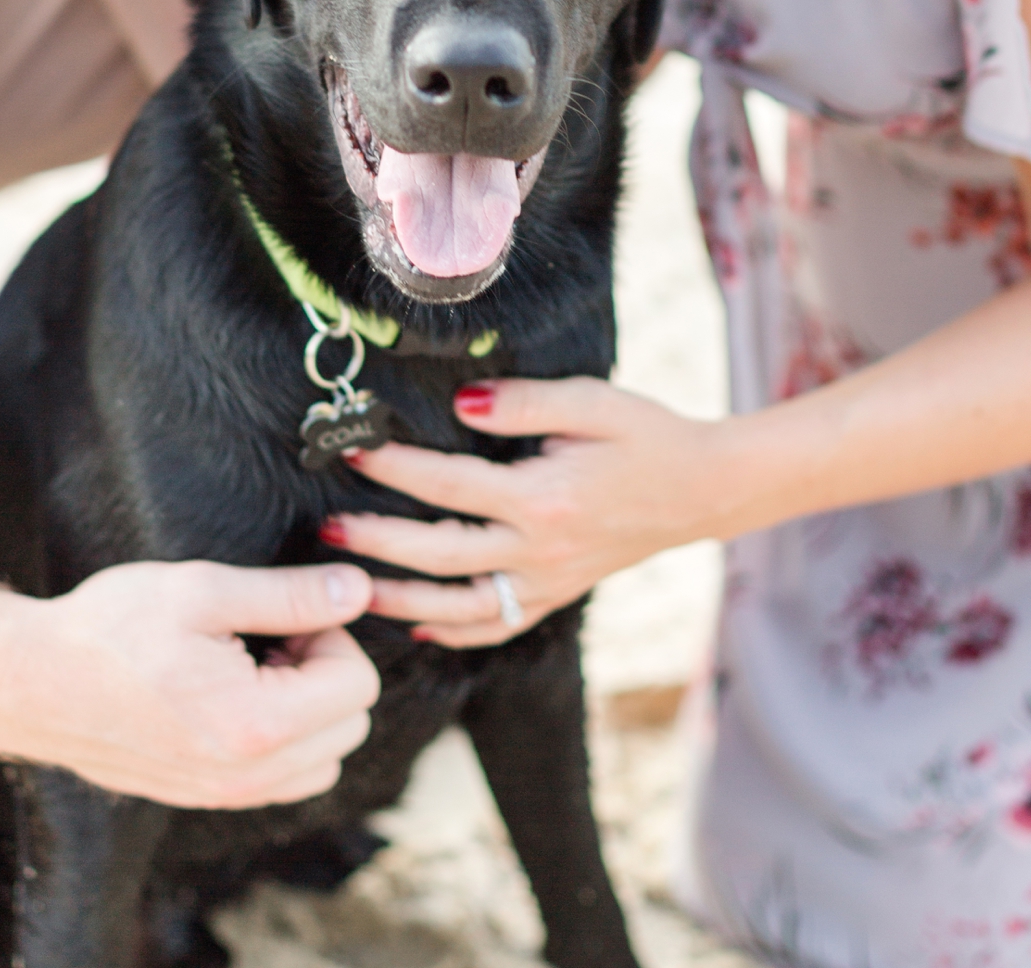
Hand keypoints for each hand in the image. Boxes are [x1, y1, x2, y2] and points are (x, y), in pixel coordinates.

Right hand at [0, 558, 380, 805]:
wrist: (34, 683)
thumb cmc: (111, 629)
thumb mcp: (202, 590)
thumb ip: (290, 594)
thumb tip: (358, 590)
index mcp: (256, 725)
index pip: (358, 685)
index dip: (330, 633)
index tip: (282, 615)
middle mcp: (248, 776)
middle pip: (351, 725)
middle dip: (324, 671)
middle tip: (267, 637)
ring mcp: (227, 795)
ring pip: (325, 759)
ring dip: (309, 710)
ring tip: (252, 667)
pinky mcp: (208, 798)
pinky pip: (285, 780)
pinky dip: (284, 739)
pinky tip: (235, 695)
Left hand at [322, 377, 722, 647]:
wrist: (703, 489)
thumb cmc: (645, 435)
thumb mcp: (590, 401)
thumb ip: (523, 403)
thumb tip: (461, 400)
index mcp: (544, 499)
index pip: (449, 485)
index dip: (394, 466)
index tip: (352, 448)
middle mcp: (540, 552)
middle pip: (440, 554)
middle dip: (378, 541)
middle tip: (327, 528)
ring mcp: (547, 583)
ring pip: (459, 606)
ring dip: (400, 599)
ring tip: (351, 588)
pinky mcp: (556, 596)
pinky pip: (495, 626)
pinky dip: (454, 631)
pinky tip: (418, 626)